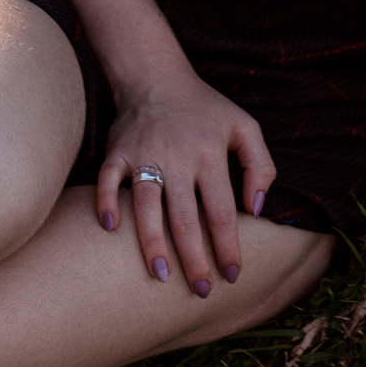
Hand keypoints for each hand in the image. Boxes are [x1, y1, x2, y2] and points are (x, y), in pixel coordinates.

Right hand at [96, 70, 276, 298]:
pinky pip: (107, 180)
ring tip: (161, 277)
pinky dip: (104, 202)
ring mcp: (144, 153)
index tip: (233, 275)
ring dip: (152, 243)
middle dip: (194, 259)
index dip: (229, 246)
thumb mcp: (245, 126)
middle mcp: (176, 156)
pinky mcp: (117, 151)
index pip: (222, 211)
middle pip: (185, 218)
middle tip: (201, 291)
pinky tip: (111, 229)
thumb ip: (261, 166)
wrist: (156, 75)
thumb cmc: (205, 109)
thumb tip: (257, 210)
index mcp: (210, 153)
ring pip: (147, 205)